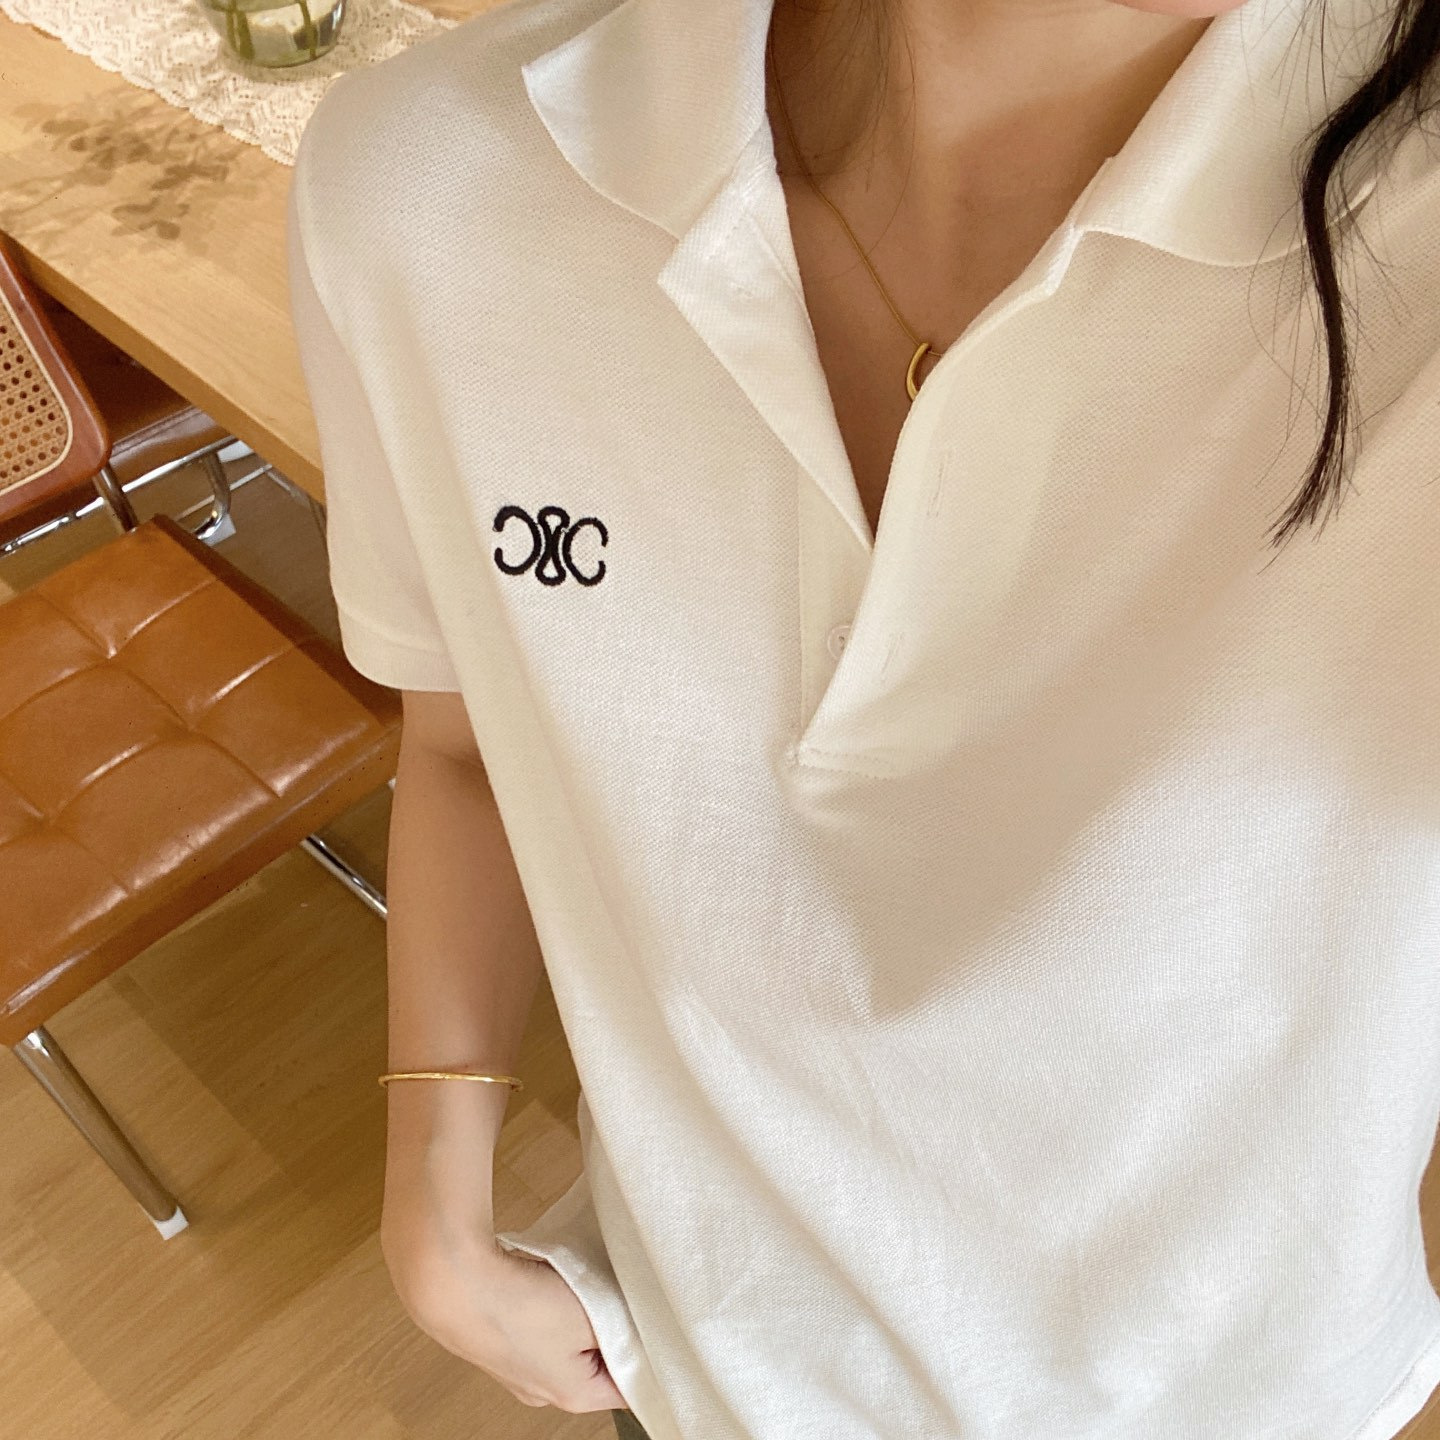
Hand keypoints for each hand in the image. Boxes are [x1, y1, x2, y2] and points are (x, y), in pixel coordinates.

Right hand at [389, 1232, 629, 1413]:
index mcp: (573, 1395)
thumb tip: (640, 1332)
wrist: (456, 1284)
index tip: (662, 1328)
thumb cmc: (520, 1305)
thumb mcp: (590, 1314)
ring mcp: (520, 1367)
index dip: (648, 1357)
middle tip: (626, 1298)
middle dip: (614, 1330)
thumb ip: (622, 1328)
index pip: (627, 1387)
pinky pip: (543, 1326)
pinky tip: (554, 1282)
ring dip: (583, 1314)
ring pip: (570, 1341)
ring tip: (587, 1285)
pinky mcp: (504, 1338)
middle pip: (599, 1363)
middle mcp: (544, 1390)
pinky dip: (555, 1305)